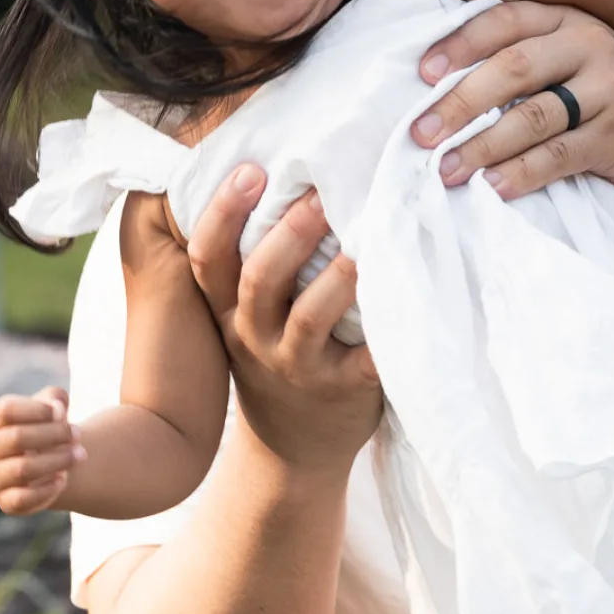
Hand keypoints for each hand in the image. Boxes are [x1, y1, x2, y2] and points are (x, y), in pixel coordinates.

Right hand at [0, 385, 83, 514]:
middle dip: (55, 434)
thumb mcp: (53, 408)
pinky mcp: (6, 501)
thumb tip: (57, 408)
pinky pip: (22, 499)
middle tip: (78, 434)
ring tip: (80, 455)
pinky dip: (47, 489)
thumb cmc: (49, 429)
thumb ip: (56, 399)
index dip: (37, 409)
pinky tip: (62, 479)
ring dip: (58, 460)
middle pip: (18, 437)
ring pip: (23, 469)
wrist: (50, 465)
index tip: (60, 412)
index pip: (7, 410)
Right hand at [186, 165, 381, 470]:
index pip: (208, 259)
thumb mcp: (244, 316)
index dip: (221, 214)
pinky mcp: (343, 390)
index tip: (250, 169)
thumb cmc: (277, 355)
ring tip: (363, 243)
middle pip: (259, 281)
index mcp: (226, 310)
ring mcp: (298, 366)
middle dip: (289, 235)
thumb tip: (269, 166)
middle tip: (321, 192)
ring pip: (309, 319)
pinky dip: (383, 335)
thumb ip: (250, 261)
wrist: (295, 448)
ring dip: (336, 279)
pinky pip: (364, 361)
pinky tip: (405, 300)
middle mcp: (254, 337)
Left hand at [411, 2, 613, 204]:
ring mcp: (610, 89)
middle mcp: (592, 45)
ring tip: (446, 171)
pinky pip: (558, 154)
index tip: (422, 75)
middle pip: (513, 68)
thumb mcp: (570, 69)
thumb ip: (522, 65)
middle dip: (460, 103)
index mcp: (569, 20)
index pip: (506, 21)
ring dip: (482, 147)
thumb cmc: (602, 107)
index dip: (460, 44)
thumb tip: (437, 89)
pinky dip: (521, 173)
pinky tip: (492, 188)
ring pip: (532, 116)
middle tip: (420, 134)